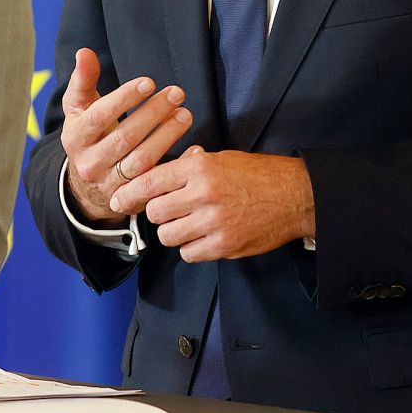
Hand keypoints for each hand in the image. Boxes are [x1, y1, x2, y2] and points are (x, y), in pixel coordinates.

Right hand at [60, 47, 191, 225]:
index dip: (124, 98)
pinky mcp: (131, 198)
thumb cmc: (88, 134)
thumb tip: (84, 52)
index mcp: (75, 138)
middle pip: (125, 138)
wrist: (86, 185)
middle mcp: (90, 163)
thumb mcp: (78, 108)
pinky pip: (158, 183)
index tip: (149, 82)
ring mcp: (111, 184)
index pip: (99, 117)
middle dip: (153, 114)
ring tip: (186, 115)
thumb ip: (83, 80)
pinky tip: (196, 149)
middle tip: (177, 94)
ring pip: (142, 160)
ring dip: (167, 136)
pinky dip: (178, 165)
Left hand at [107, 146, 315, 261]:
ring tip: (188, 224)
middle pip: (155, 212)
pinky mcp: (224, 245)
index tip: (117, 201)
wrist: (294, 195)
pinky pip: (188, 253)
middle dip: (158, 213)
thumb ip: (188, 168)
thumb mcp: (221, 159)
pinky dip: (191, 247)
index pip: (150, 181)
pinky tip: (203, 237)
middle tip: (170, 211)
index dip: (128, 194)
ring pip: (168, 235)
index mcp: (200, 167)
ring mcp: (214, 221)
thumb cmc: (257, 174)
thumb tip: (156, 178)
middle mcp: (203, 193)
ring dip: (173, 232)